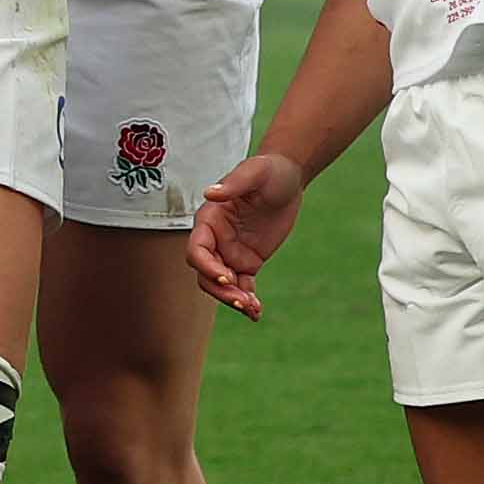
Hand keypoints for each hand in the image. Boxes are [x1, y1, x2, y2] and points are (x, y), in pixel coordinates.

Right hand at [187, 150, 308, 317]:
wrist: (287, 179)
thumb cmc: (267, 170)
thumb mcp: (253, 173)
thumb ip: (232, 184)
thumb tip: (209, 193)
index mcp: (209, 220)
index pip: (196, 249)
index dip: (206, 266)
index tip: (226, 277)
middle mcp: (215, 239)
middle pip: (206, 273)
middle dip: (220, 290)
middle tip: (243, 301)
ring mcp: (230, 252)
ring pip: (222, 284)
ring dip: (233, 299)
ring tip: (253, 309)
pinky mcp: (248, 261)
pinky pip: (243, 286)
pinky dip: (248, 300)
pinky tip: (258, 313)